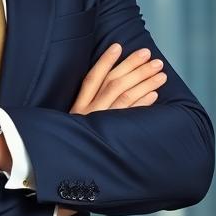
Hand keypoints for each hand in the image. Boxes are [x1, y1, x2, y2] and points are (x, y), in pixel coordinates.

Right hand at [56, 44, 166, 215]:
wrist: (56, 170)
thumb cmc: (67, 147)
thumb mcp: (72, 126)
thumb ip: (86, 110)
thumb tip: (105, 90)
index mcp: (77, 109)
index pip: (91, 79)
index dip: (105, 62)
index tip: (119, 46)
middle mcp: (87, 115)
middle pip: (113, 84)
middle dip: (132, 67)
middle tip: (150, 55)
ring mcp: (99, 126)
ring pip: (123, 97)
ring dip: (143, 82)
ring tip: (160, 72)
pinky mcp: (109, 138)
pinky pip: (129, 118)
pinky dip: (142, 104)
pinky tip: (155, 94)